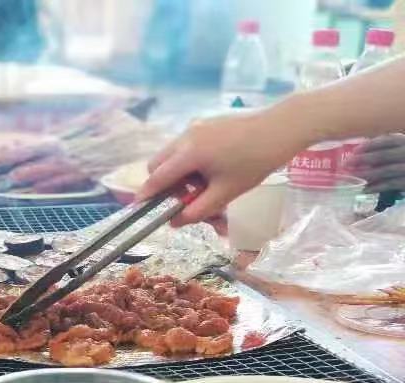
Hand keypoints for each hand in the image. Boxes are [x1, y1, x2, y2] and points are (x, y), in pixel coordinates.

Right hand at [138, 108, 305, 224]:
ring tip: (199, 186)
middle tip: (179, 201)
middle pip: (157, 164)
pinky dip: (186, 161)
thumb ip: (197, 210)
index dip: (146, 195)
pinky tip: (209, 170)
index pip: (157, 178)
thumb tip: (174, 222)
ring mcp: (194, 127)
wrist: (281, 128)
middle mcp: (185, 137)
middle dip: (161, 184)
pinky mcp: (204, 124)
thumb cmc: (255, 162)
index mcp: (188, 154)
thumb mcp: (226, 193)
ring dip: (175, 173)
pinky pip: (184, 146)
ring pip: (170, 154)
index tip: (138, 209)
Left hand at [346, 133, 404, 193]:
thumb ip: (390, 151)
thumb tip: (362, 155)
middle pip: (384, 155)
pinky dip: (377, 186)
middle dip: (363, 160)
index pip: (389, 140)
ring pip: (386, 170)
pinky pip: (391, 184)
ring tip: (352, 177)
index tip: (354, 150)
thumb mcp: (402, 152)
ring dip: (367, 174)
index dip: (371, 144)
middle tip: (346, 164)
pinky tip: (365, 189)